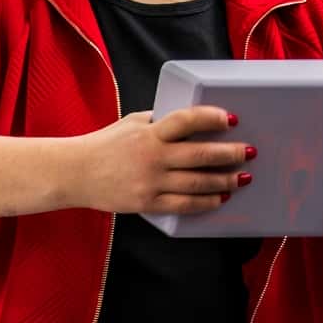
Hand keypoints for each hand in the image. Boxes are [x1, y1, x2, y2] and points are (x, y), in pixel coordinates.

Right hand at [72, 107, 248, 216]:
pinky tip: (221, 198)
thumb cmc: (103, 145)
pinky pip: (184, 204)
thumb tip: (192, 122)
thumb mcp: (131, 123)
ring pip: (198, 182)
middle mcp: (152, 157)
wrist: (73, 173)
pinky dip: (207, 202)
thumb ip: (160, 122)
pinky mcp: (146, 202)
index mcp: (149, 133)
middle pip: (201, 154)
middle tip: (249, 152)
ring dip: (225, 179)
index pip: (187, 120)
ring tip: (242, 177)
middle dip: (231, 154)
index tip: (231, 120)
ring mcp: (150, 182)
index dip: (212, 118)